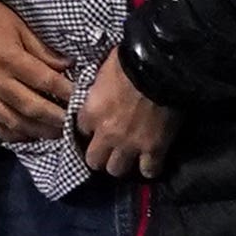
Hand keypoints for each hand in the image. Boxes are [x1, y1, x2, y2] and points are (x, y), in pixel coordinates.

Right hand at [0, 0, 73, 144]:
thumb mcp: (19, 25)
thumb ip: (43, 51)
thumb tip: (69, 69)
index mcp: (6, 57)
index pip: (46, 82)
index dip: (68, 93)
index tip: (84, 100)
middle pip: (34, 108)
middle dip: (59, 118)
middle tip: (76, 124)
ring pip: (17, 123)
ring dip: (41, 131)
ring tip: (58, 132)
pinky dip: (16, 134)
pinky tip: (31, 134)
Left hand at [73, 55, 172, 179]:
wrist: (156, 69)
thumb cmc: (126, 63)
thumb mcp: (101, 74)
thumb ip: (96, 91)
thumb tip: (98, 93)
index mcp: (90, 113)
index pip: (80, 132)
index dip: (88, 131)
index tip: (94, 129)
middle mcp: (106, 134)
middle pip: (94, 161)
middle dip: (99, 157)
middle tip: (108, 150)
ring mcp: (130, 144)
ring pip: (117, 170)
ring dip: (121, 164)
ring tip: (128, 158)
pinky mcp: (154, 149)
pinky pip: (149, 171)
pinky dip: (149, 168)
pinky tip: (150, 161)